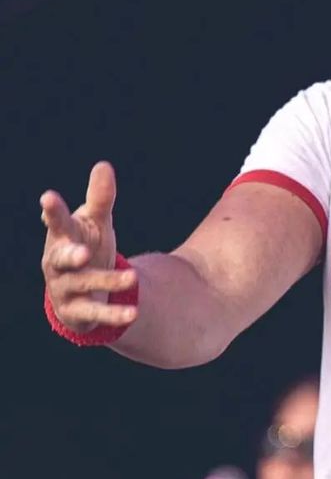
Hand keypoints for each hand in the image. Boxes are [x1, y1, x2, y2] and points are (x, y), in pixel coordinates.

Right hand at [40, 161, 136, 333]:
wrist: (81, 290)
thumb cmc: (85, 246)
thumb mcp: (95, 223)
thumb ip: (100, 199)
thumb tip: (103, 165)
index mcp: (63, 237)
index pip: (57, 222)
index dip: (53, 211)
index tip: (48, 198)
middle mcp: (58, 263)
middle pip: (61, 258)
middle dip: (70, 255)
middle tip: (83, 252)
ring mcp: (65, 288)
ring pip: (83, 284)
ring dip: (107, 281)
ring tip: (132, 278)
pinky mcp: (76, 311)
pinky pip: (95, 313)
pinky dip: (113, 314)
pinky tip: (133, 313)